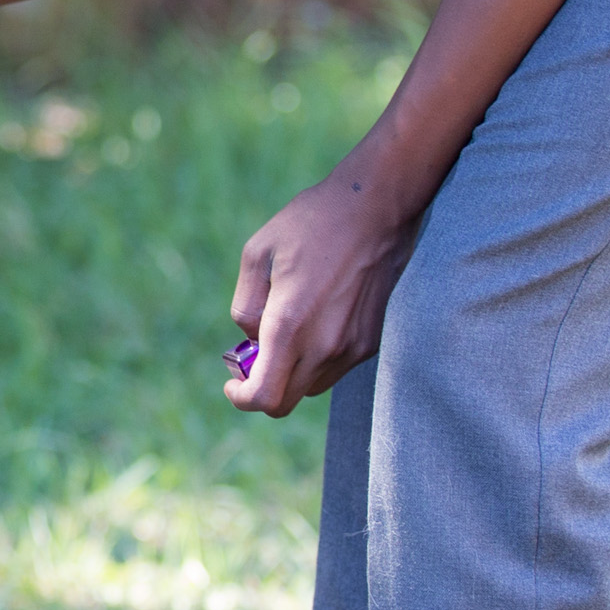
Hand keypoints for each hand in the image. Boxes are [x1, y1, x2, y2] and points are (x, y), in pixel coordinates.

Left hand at [225, 164, 423, 416]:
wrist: (375, 208)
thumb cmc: (311, 224)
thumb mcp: (257, 253)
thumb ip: (245, 306)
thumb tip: (253, 340)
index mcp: (289, 325)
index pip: (264, 397)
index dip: (241, 399)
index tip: (233, 383)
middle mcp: (324, 346)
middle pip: (286, 401)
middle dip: (263, 385)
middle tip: (255, 353)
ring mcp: (352, 347)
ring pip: (312, 385)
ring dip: (292, 370)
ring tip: (289, 326)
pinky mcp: (372, 340)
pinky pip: (336, 366)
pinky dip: (318, 356)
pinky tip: (318, 315)